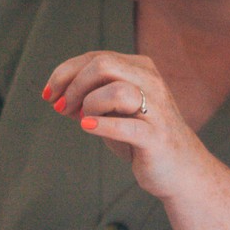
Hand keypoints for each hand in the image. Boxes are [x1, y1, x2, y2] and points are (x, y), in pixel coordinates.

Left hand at [42, 50, 214, 199]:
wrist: (180, 171)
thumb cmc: (142, 140)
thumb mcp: (114, 112)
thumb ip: (90, 98)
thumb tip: (56, 95)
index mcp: (140, 69)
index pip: (95, 58)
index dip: (65, 73)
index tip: (49, 94)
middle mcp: (151, 82)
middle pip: (103, 65)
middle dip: (73, 85)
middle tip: (60, 108)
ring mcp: (157, 109)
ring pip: (116, 90)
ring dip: (89, 104)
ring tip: (83, 119)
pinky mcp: (156, 137)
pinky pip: (127, 126)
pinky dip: (102, 125)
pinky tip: (86, 126)